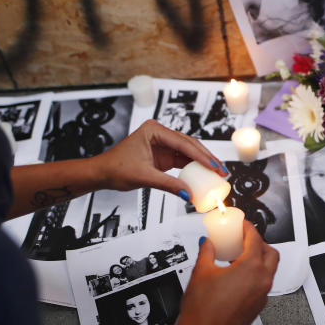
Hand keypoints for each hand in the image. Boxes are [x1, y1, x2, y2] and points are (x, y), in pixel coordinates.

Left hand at [92, 120, 226, 195]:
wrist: (102, 173)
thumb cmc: (115, 168)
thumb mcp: (143, 177)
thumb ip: (168, 184)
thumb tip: (188, 193)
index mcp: (154, 130)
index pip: (183, 143)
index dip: (201, 155)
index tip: (214, 166)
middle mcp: (160, 134)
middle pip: (190, 145)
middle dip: (207, 158)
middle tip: (221, 170)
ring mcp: (163, 144)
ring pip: (188, 152)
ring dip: (202, 163)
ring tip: (217, 173)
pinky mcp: (163, 155)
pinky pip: (182, 160)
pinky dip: (193, 168)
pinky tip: (203, 175)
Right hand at [178, 222, 278, 324]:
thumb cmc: (202, 311)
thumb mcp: (201, 272)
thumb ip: (206, 252)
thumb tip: (207, 244)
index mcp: (251, 268)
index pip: (256, 239)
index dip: (248, 228)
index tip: (242, 225)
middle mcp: (262, 281)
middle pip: (271, 253)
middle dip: (259, 243)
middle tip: (244, 240)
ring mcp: (262, 296)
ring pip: (269, 271)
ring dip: (258, 261)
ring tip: (238, 258)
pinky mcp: (257, 307)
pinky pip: (262, 285)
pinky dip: (255, 276)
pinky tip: (237, 278)